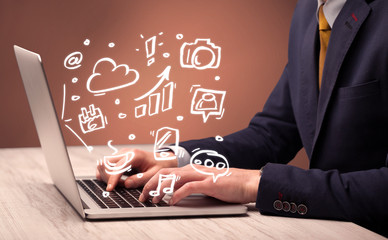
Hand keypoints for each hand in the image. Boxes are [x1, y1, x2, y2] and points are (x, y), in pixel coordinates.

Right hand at [96, 148, 176, 190]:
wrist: (162, 159)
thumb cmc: (159, 166)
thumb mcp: (154, 175)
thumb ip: (140, 180)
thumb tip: (126, 184)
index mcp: (135, 155)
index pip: (117, 167)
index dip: (112, 179)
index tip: (110, 189)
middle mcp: (126, 152)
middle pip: (106, 163)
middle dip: (107, 177)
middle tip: (117, 187)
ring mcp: (121, 153)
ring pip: (104, 163)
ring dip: (107, 176)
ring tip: (119, 183)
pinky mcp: (119, 157)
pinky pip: (107, 165)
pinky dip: (108, 174)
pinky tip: (117, 180)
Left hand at [139, 165, 260, 204]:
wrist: (248, 183)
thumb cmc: (229, 185)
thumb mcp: (206, 184)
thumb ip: (192, 187)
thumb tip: (177, 195)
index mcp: (192, 169)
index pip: (167, 172)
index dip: (153, 180)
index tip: (145, 192)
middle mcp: (194, 170)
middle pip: (166, 173)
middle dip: (151, 184)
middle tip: (142, 197)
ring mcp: (201, 175)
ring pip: (174, 178)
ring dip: (161, 189)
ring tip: (153, 200)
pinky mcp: (209, 183)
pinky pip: (189, 187)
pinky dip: (177, 194)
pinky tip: (172, 202)